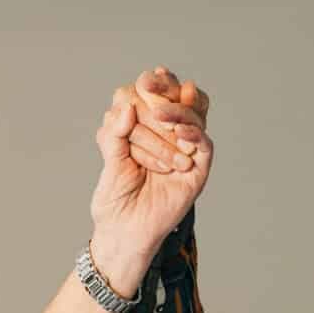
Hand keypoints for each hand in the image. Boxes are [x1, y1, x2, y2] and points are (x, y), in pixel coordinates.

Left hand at [89, 67, 211, 298]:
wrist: (125, 230)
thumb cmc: (116, 197)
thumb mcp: (110, 160)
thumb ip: (116, 133)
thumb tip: (126, 106)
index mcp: (147, 126)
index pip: (157, 93)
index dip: (155, 82)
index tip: (144, 82)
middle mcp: (170, 133)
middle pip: (179, 99)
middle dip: (166, 93)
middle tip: (150, 96)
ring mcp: (186, 149)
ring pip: (193, 116)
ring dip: (178, 112)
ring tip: (161, 115)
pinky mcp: (199, 168)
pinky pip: (203, 143)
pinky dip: (194, 133)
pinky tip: (180, 132)